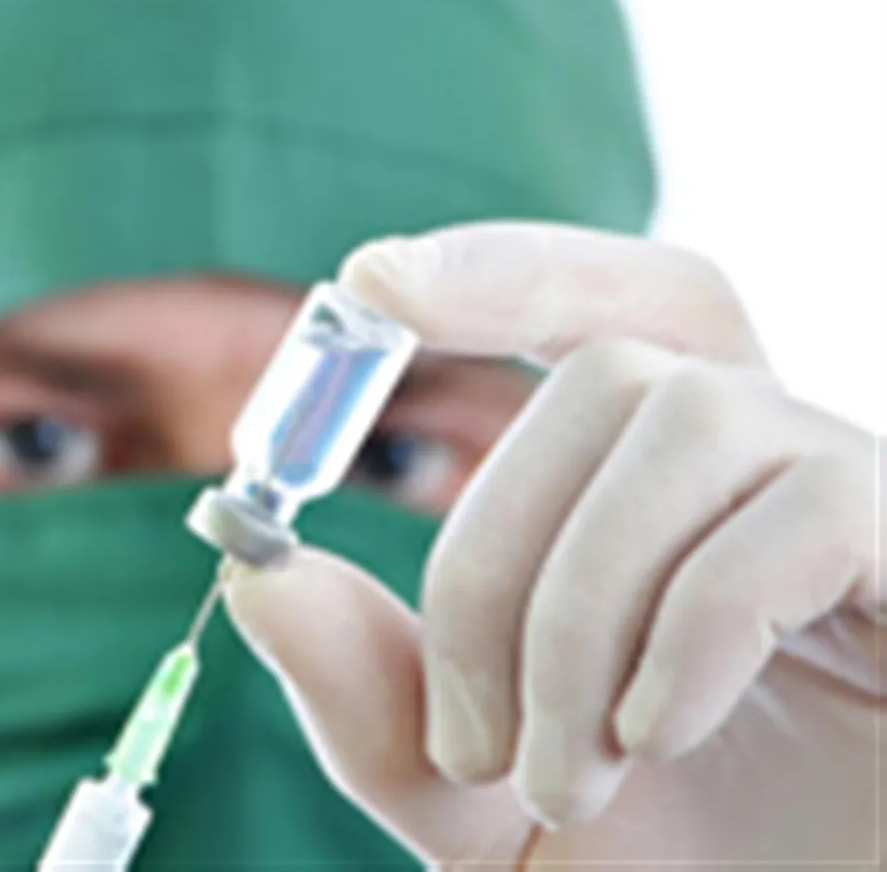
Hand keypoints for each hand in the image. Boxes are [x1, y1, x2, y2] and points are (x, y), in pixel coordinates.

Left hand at [223, 223, 883, 868]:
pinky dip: (695, 622)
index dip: (498, 270)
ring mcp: (859, 493)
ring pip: (683, 418)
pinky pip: (806, 503)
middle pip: (603, 375)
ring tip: (569, 775)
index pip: (602, 310)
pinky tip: (662, 733)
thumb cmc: (671, 871)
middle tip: (474, 743)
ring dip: (580, 611)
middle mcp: (768, 460)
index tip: (366, 283)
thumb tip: (255, 577)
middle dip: (491, 556)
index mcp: (666, 492)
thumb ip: (376, 699)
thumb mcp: (482, 798)